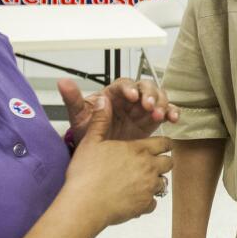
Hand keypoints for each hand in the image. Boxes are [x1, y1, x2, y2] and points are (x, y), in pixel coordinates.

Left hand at [60, 77, 179, 143]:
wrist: (98, 155)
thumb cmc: (88, 133)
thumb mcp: (79, 118)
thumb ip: (73, 100)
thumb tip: (63, 82)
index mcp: (112, 94)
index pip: (123, 84)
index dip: (130, 88)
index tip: (132, 96)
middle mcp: (130, 99)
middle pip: (145, 87)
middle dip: (149, 94)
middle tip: (149, 105)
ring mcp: (142, 109)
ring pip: (158, 97)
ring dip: (161, 103)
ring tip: (160, 114)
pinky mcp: (152, 120)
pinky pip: (166, 112)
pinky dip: (172, 112)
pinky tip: (174, 119)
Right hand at [61, 94, 173, 228]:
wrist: (84, 204)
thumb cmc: (86, 174)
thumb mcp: (91, 141)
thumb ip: (100, 120)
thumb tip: (104, 101)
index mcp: (139, 149)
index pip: (164, 143)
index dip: (162, 144)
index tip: (157, 147)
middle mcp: (148, 167)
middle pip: (168, 162)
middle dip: (161, 162)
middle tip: (149, 165)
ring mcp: (149, 187)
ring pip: (163, 182)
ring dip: (154, 182)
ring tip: (139, 183)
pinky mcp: (145, 205)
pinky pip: (153, 202)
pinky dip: (146, 201)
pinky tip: (133, 199)